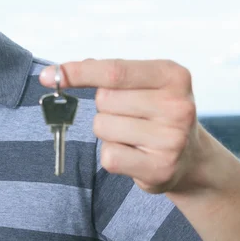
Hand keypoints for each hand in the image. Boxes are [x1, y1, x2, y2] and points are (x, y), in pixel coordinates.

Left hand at [40, 59, 201, 193]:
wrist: (192, 158)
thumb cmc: (154, 111)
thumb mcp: (142, 83)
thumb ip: (104, 73)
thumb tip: (59, 72)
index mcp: (172, 75)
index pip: (113, 71)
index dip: (78, 73)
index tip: (47, 76)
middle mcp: (178, 105)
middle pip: (104, 100)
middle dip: (104, 107)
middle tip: (130, 115)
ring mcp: (172, 139)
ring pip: (102, 127)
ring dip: (108, 132)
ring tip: (135, 135)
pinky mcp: (160, 168)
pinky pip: (109, 156)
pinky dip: (113, 155)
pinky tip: (135, 154)